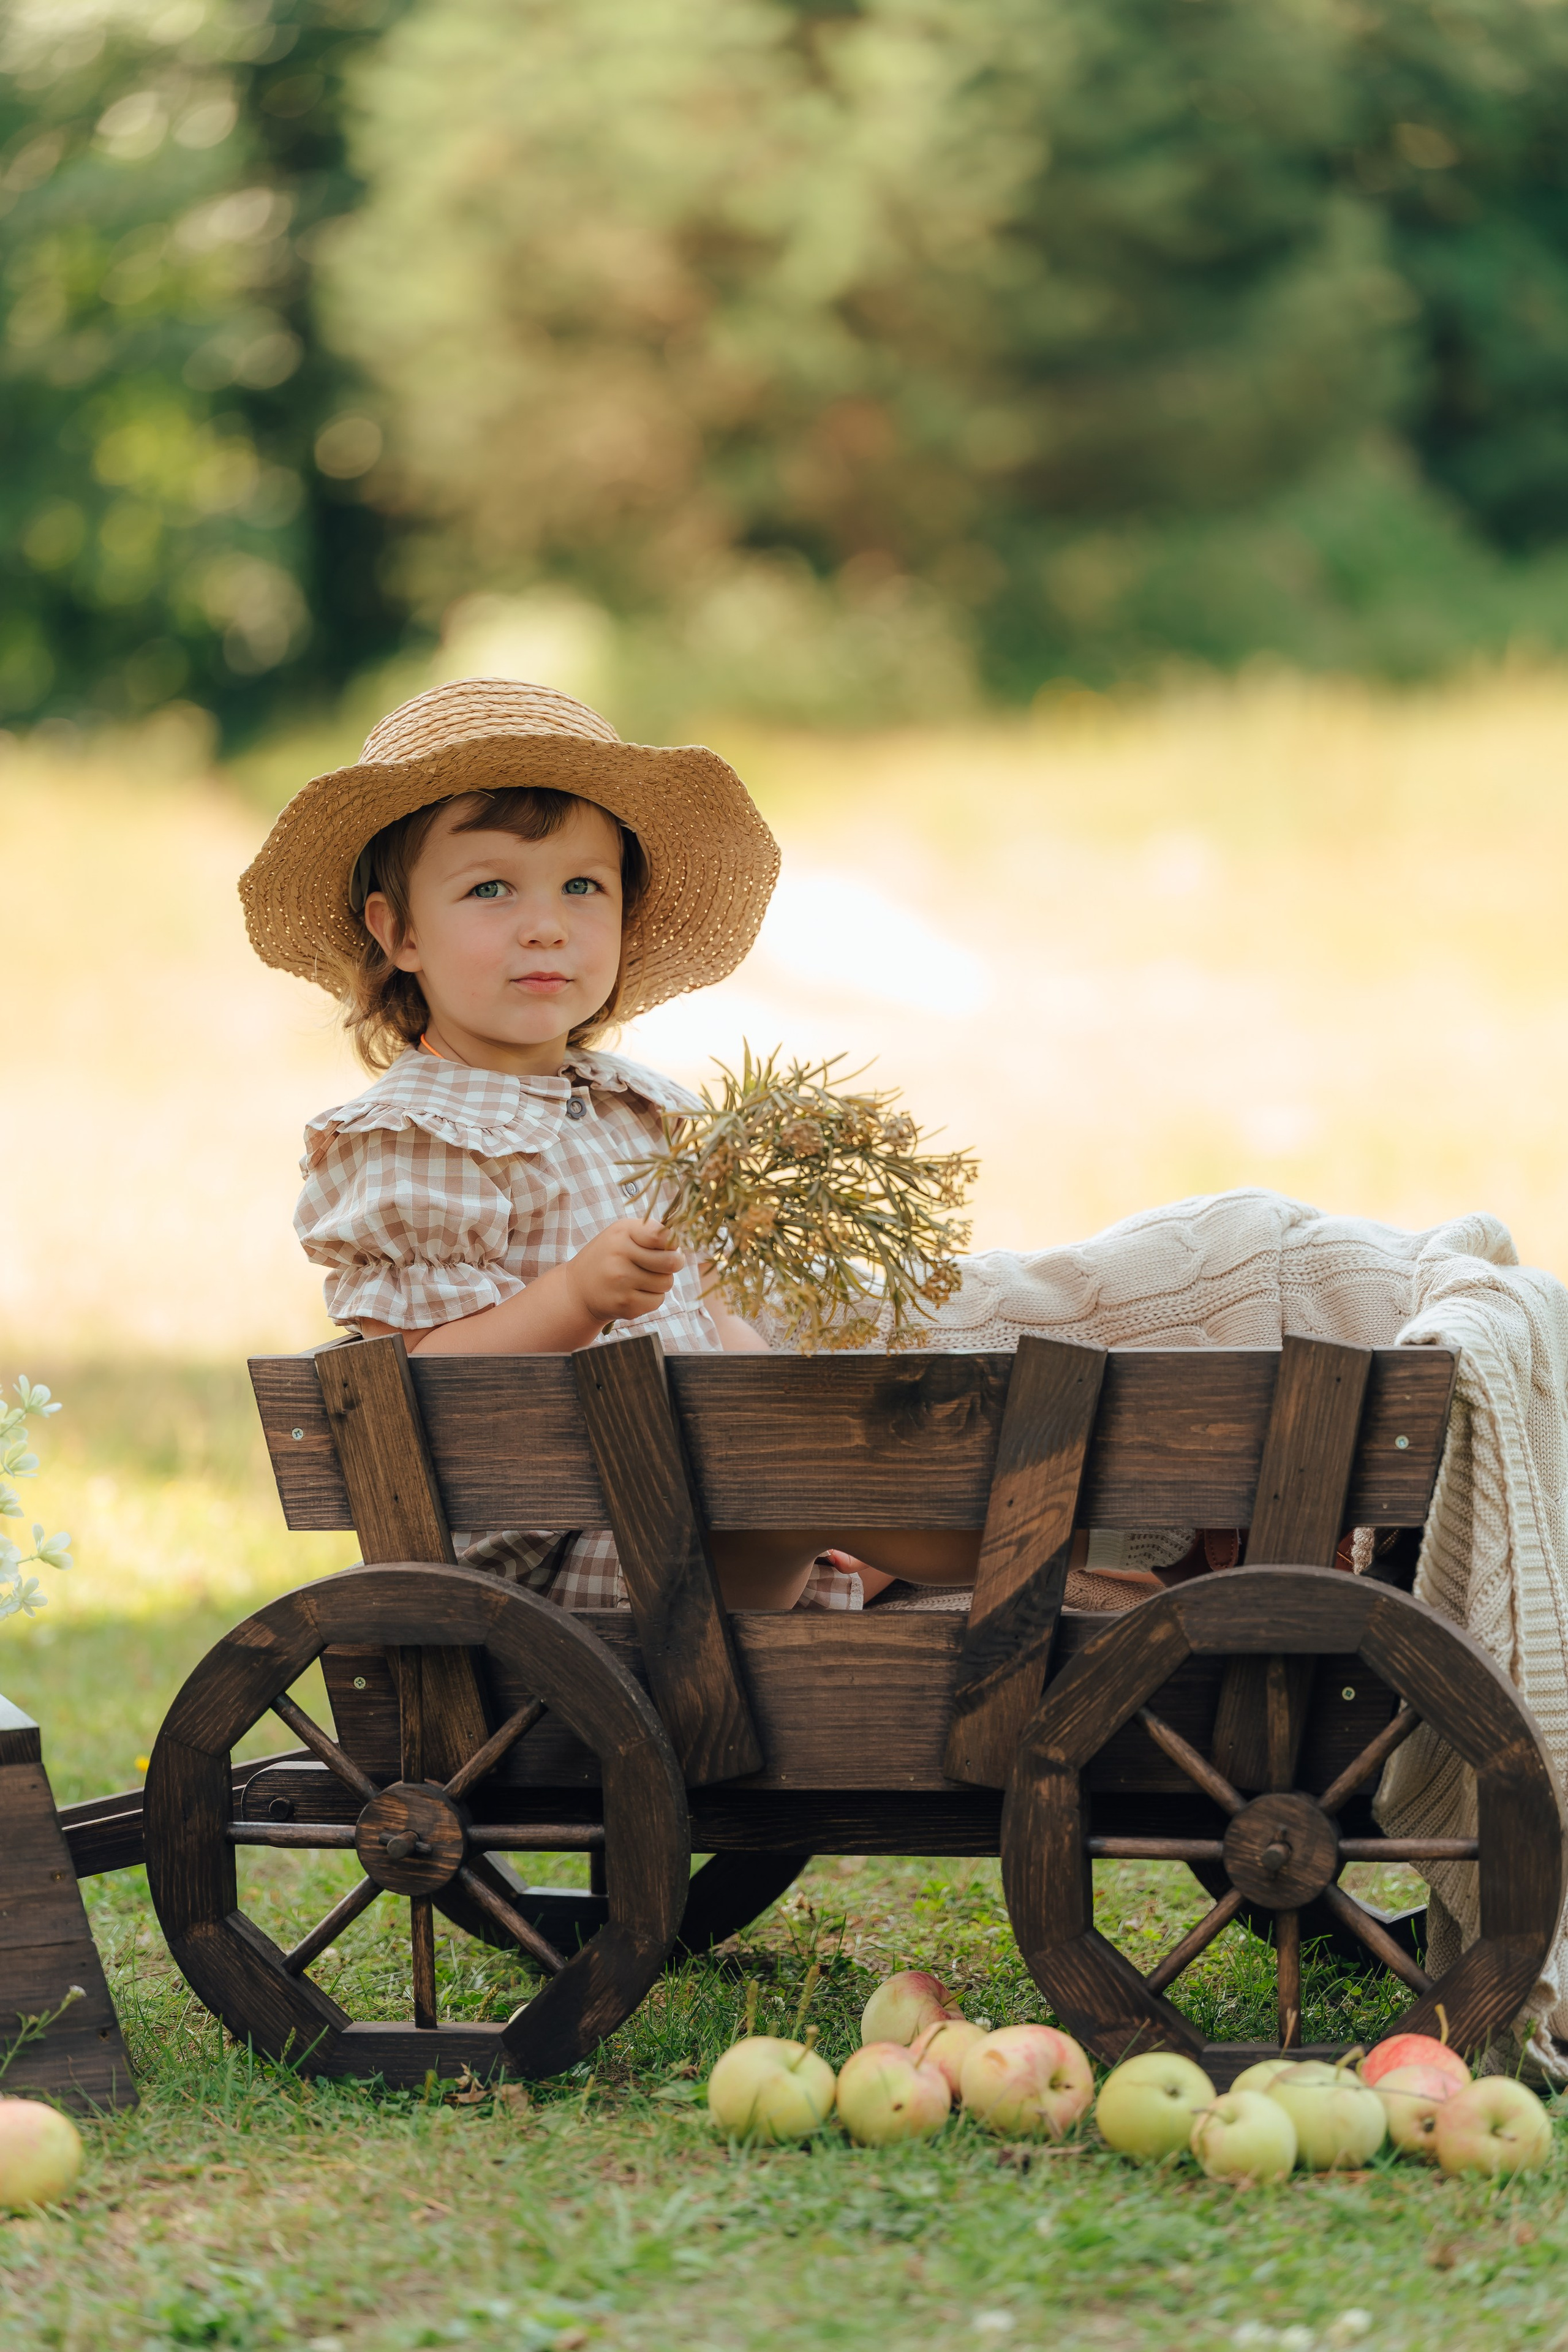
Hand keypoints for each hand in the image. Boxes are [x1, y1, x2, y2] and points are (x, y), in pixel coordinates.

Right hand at [563, 1218, 683, 1325]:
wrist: (578, 1290)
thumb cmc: (609, 1256)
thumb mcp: (623, 1234)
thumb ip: (652, 1232)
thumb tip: (680, 1244)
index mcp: (622, 1233)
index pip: (663, 1236)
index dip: (671, 1242)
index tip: (665, 1246)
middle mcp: (620, 1256)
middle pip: (672, 1262)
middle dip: (674, 1263)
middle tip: (664, 1263)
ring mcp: (621, 1282)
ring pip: (667, 1283)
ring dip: (661, 1282)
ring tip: (642, 1278)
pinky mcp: (625, 1305)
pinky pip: (657, 1301)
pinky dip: (652, 1298)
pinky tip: (635, 1292)